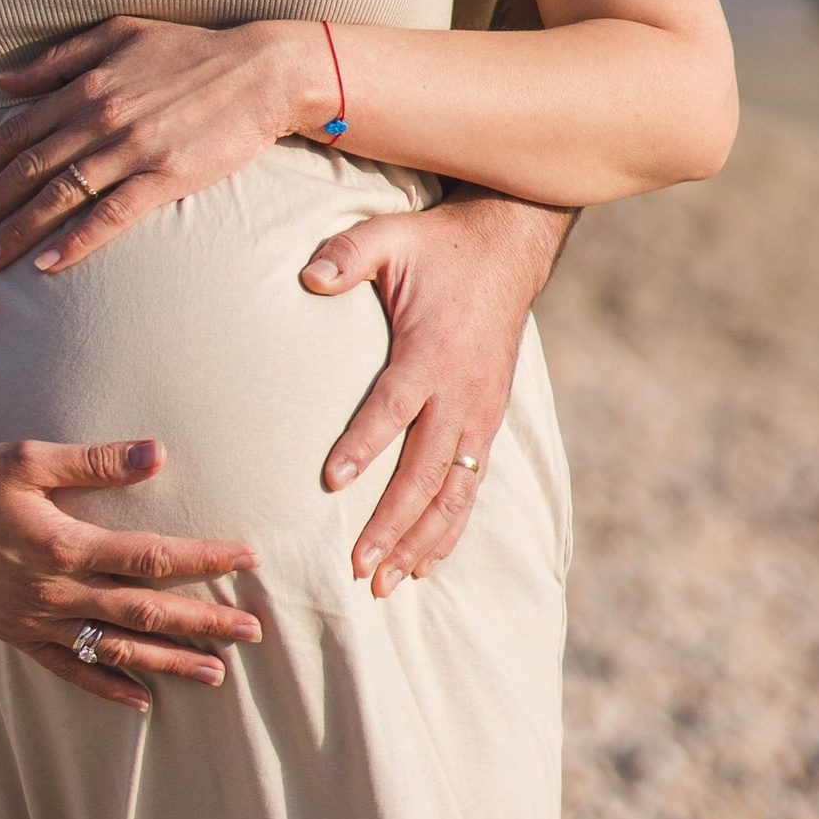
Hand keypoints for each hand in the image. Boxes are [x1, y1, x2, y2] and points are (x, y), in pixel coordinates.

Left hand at [0, 18, 318, 273]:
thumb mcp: (118, 34)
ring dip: (16, 231)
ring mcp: (132, 148)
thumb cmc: (189, 50)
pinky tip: (48, 265)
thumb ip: (58, 58)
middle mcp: (99, 117)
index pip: (15, 132)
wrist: (260, 71)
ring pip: (59, 196)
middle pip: (27, 170)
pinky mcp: (166, 175)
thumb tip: (3, 81)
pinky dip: (76, 241)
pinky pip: (111, 215)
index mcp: (84, 85)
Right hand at [0, 435, 264, 711]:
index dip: (205, 558)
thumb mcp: (27, 458)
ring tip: (217, 675)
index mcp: (65, 544)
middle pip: (146, 611)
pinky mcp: (15, 634)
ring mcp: (34, 620)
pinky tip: (140, 702)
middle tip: (254, 632)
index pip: (153, 556)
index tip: (248, 557)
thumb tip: (157, 454)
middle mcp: (55, 592)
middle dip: (204, 622)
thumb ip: (94, 461)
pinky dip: (106, 687)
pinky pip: (69, 670)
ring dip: (169, 662)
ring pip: (115, 648)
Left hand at [302, 191, 567, 597]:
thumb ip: (346, 254)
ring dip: (421, 540)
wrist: (510, 245)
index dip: (363, 444)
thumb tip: (308, 277)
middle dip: (392, 524)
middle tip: (357, 568)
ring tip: (387, 582)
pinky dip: (451, 526)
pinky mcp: (490, 420)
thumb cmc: (439, 245)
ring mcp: (481, 411)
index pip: (393, 406)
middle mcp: (461, 392)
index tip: (331, 482)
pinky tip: (428, 561)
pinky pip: (473, 485)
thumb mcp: (390, 236)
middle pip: (426, 471)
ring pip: (454, 491)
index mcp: (431, 351)